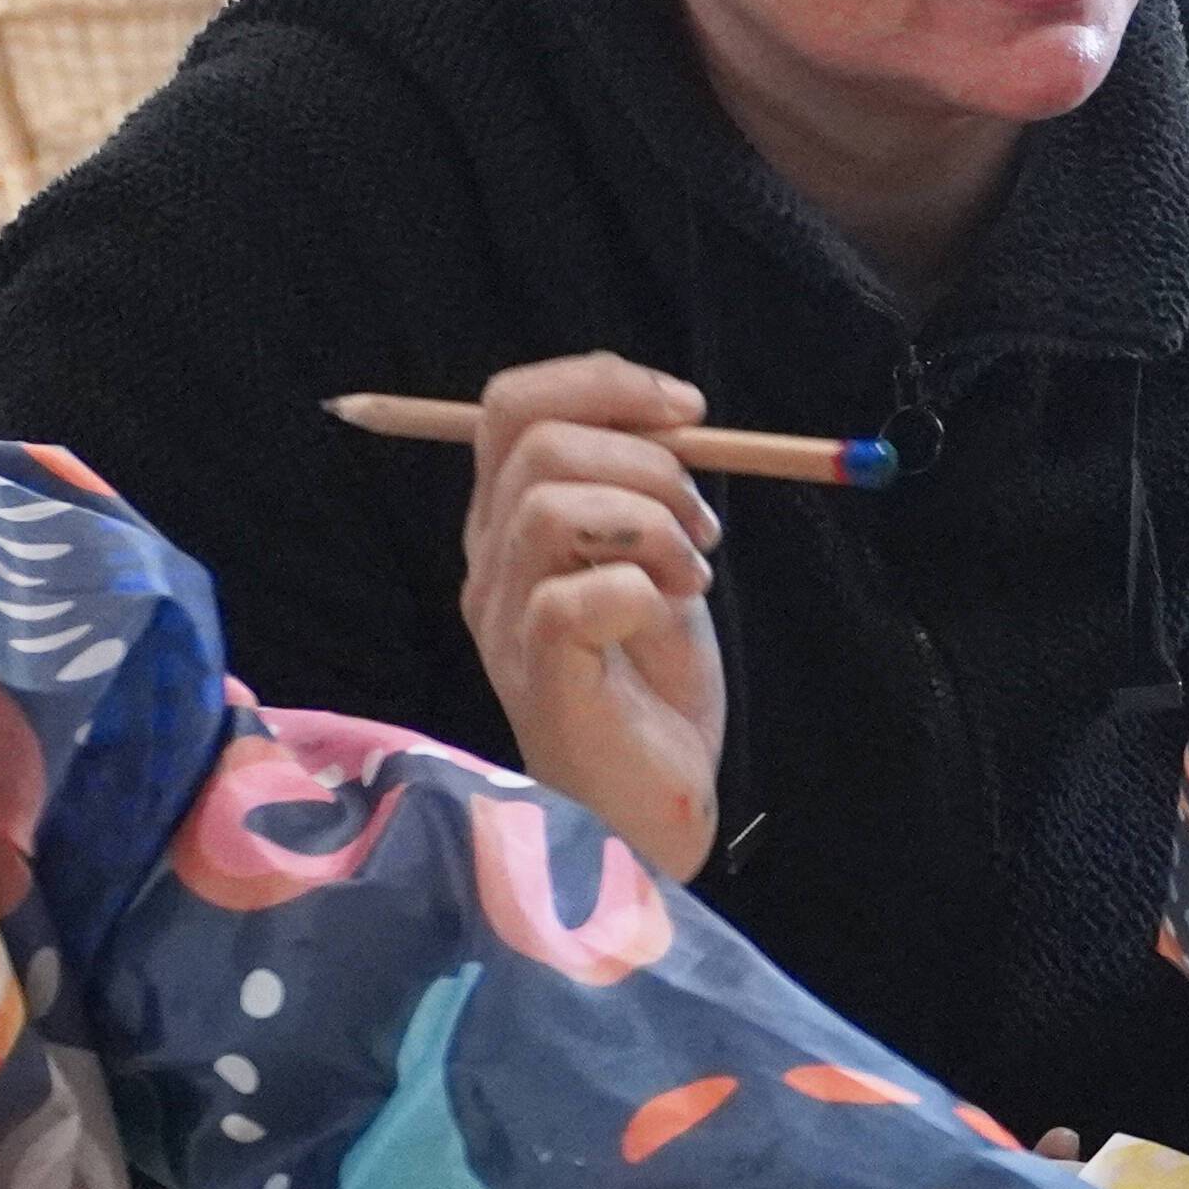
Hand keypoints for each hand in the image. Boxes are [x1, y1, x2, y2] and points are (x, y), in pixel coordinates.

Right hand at [455, 356, 730, 888]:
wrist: (653, 804)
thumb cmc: (653, 685)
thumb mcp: (655, 561)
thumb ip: (645, 492)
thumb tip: (679, 417)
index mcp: (508, 523)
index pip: (512, 404)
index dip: (604, 384)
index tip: (687, 411)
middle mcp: (489, 564)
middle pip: (533, 440)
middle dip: (646, 459)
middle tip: (700, 526)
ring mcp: (503, 621)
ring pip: (549, 507)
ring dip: (651, 523)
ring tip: (689, 577)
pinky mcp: (537, 676)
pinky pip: (576, 596)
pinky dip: (642, 592)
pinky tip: (667, 620)